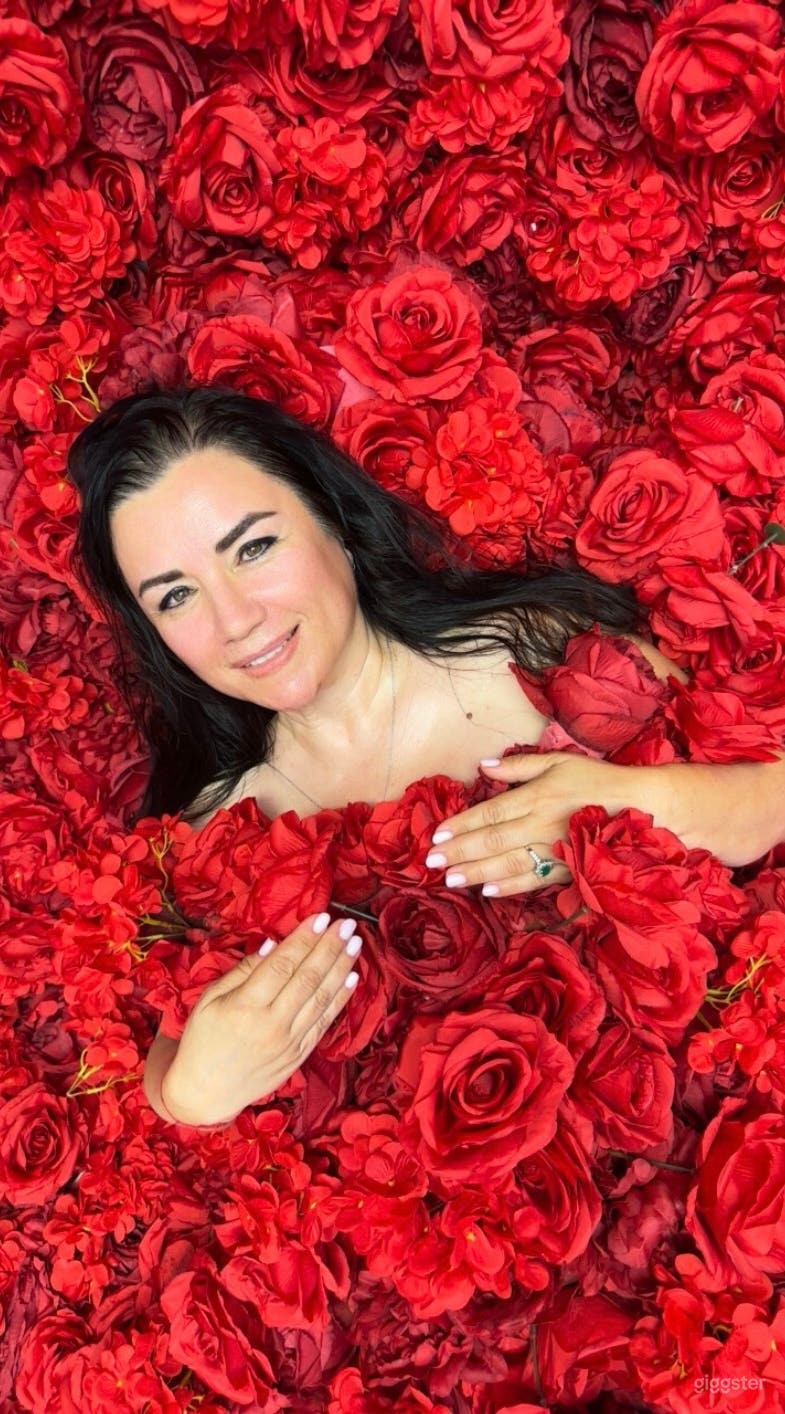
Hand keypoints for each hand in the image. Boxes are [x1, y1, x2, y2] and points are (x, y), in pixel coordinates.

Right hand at [161, 911, 362, 1125]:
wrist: (205, 1093)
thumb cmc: (202, 1040)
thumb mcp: (208, 1000)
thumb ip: (242, 971)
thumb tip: (273, 944)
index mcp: (245, 1006)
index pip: (282, 964)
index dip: (304, 939)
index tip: (321, 917)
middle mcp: (271, 1024)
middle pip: (307, 978)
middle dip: (329, 947)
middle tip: (346, 923)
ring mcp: (288, 1042)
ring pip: (321, 998)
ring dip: (341, 968)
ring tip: (355, 943)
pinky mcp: (298, 1056)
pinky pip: (325, 1022)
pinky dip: (340, 999)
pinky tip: (352, 978)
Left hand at [425, 752, 635, 896]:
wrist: (641, 807)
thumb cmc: (598, 780)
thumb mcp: (560, 761)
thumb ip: (520, 764)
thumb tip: (483, 765)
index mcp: (537, 796)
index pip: (490, 813)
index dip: (462, 824)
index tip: (437, 833)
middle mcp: (542, 824)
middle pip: (492, 841)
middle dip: (459, 851)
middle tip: (432, 861)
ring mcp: (555, 850)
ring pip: (508, 864)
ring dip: (477, 872)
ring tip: (451, 878)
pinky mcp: (568, 869)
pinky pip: (533, 880)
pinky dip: (509, 888)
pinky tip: (487, 891)